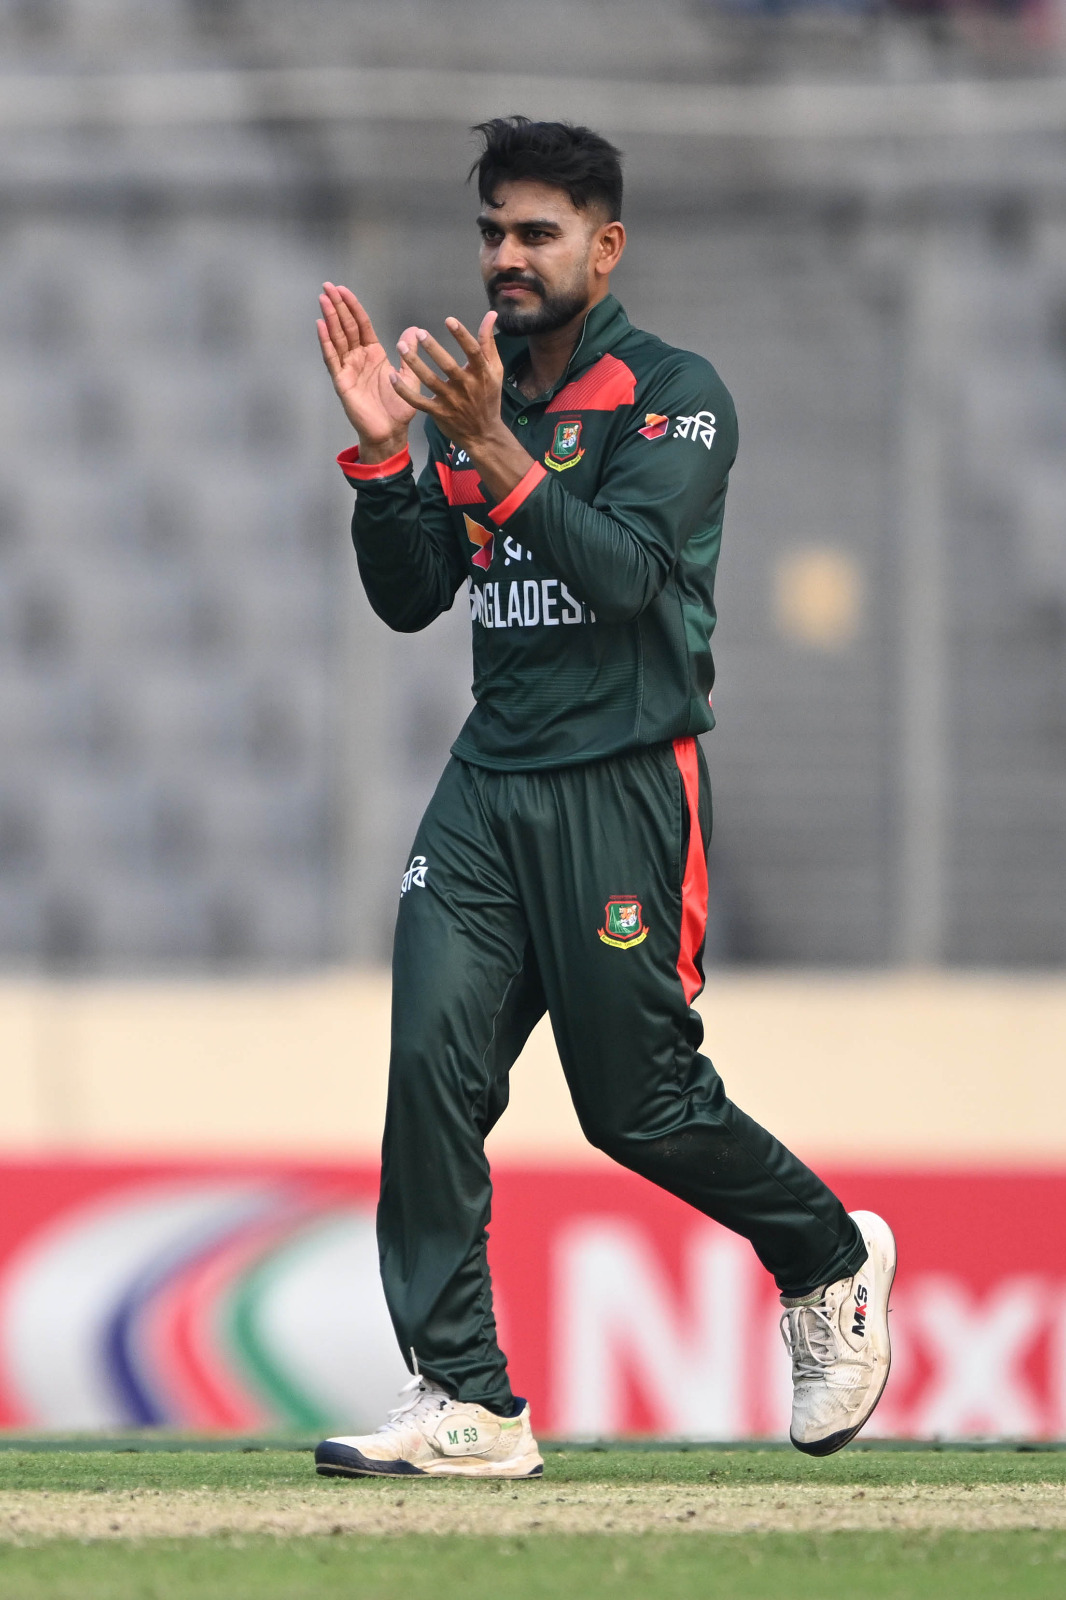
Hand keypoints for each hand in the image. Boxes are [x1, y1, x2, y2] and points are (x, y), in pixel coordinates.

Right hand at [317, 283, 415, 460]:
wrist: (390, 432)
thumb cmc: (398, 409)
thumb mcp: (409, 376)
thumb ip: (410, 353)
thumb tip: (415, 331)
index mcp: (373, 354)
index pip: (361, 324)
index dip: (353, 306)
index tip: (344, 289)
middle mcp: (358, 358)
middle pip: (346, 326)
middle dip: (337, 305)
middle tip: (328, 285)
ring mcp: (348, 368)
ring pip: (337, 338)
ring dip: (330, 318)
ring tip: (323, 298)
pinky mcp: (342, 381)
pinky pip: (332, 358)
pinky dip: (326, 342)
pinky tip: (321, 325)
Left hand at [390, 313, 509, 455]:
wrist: (483, 434)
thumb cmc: (489, 397)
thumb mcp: (495, 370)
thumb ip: (488, 342)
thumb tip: (491, 315)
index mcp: (481, 373)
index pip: (472, 351)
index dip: (461, 335)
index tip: (449, 320)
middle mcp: (466, 386)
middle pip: (448, 366)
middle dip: (433, 349)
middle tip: (419, 333)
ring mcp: (451, 400)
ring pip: (430, 380)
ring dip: (414, 363)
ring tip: (401, 347)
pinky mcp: (438, 412)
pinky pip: (418, 401)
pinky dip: (404, 391)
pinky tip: (392, 376)